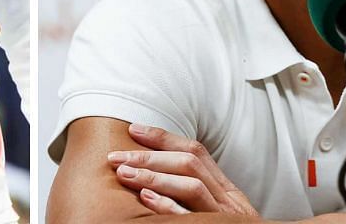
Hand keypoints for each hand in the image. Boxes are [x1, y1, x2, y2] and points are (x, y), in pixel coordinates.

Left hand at [107, 123, 259, 216]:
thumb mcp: (216, 211)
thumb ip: (194, 191)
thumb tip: (152, 168)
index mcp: (228, 190)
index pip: (196, 151)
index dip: (163, 138)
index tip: (133, 130)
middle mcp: (230, 201)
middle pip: (190, 164)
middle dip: (149, 157)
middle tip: (116, 157)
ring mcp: (225, 217)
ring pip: (191, 186)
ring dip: (153, 176)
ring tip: (124, 173)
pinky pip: (191, 217)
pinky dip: (167, 206)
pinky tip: (145, 198)